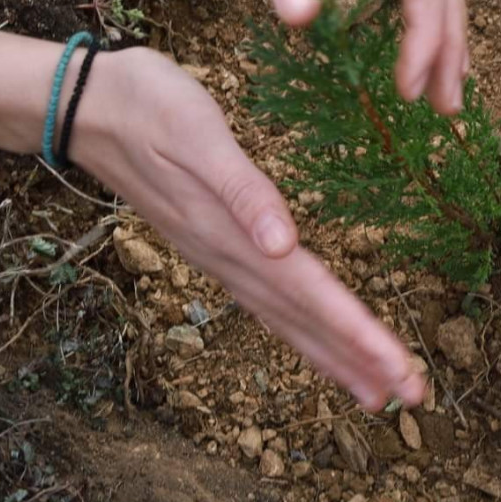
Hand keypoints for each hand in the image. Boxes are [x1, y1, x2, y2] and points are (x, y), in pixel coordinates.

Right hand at [75, 47, 426, 410]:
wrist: (85, 104)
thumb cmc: (149, 106)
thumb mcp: (199, 134)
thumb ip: (243, 191)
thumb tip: (281, 244)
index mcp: (236, 235)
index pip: (311, 296)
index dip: (358, 335)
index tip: (401, 370)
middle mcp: (230, 258)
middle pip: (307, 321)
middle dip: (361, 361)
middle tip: (414, 397)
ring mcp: (220, 258)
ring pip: (288, 321)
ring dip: (335, 356)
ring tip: (378, 392)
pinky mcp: (215, 246)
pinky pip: (270, 304)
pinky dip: (303, 330)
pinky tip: (320, 344)